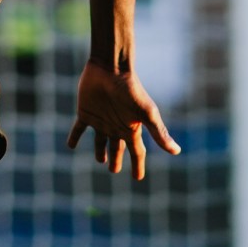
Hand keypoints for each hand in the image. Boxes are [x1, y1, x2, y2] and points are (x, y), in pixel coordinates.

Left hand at [65, 59, 181, 178]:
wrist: (111, 68)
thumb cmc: (131, 89)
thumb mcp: (146, 113)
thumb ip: (159, 132)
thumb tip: (177, 151)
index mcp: (131, 128)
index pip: (136, 152)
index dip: (137, 166)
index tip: (138, 178)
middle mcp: (116, 126)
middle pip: (117, 148)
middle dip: (116, 160)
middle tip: (113, 171)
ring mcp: (101, 120)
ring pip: (100, 141)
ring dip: (100, 151)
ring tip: (100, 160)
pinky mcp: (86, 113)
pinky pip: (79, 128)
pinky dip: (75, 137)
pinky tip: (70, 145)